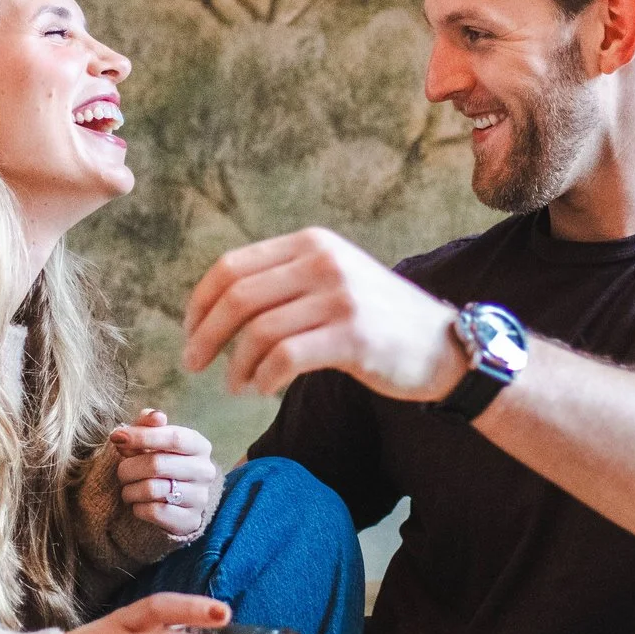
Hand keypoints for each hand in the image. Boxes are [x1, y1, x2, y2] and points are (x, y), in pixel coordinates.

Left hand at [108, 409, 220, 540]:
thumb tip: (154, 416)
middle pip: (158, 464)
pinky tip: (138, 504)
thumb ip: (149, 424)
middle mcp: (205, 471)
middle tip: (121, 472)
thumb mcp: (153, 440)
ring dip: (130, 490)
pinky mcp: (190, 521)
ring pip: (152, 490)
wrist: (175, 501)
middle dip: (129, 467)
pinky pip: (154, 512)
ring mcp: (200, 498)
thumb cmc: (160, 462)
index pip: (174, 437)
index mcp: (199, 446)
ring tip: (128, 489)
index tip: (117, 438)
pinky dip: (138, 508)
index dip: (142, 436)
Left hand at [181, 227, 469, 401]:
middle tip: (193, 363)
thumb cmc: (378, 321)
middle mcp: (323, 261)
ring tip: (235, 385)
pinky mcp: (353, 335)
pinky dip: (263, 378)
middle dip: (205, 335)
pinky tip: (263, 389)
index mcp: (311, 244)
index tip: (189, 332)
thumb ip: (285, 281)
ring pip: (258, 331)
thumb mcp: (333, 280)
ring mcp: (340, 296)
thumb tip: (217, 306)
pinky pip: (285, 357)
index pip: (232, 266)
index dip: (200, 303)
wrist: (445, 347)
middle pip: (237, 297)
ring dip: (235, 365)